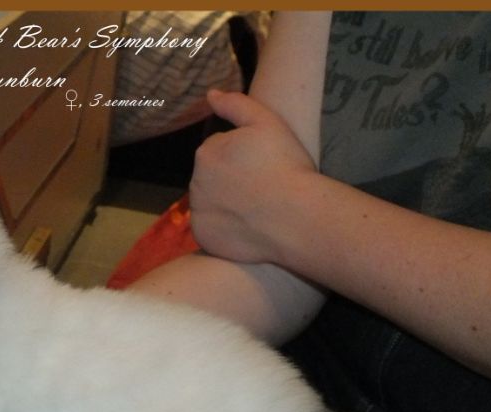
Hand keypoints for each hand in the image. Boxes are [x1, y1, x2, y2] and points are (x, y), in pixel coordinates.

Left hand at [189, 89, 318, 265]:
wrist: (296, 217)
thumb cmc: (285, 166)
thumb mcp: (266, 122)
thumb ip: (235, 104)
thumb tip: (210, 95)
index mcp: (206, 152)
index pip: (218, 151)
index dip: (242, 157)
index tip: (263, 165)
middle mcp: (194, 182)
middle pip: (212, 178)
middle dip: (230, 179)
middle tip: (261, 187)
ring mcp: (197, 212)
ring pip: (210, 203)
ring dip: (226, 203)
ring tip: (256, 208)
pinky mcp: (203, 237)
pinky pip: (211, 229)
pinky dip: (223, 229)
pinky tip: (247, 227)